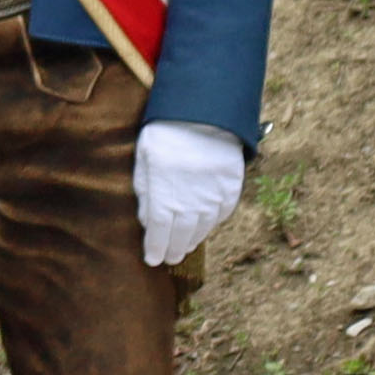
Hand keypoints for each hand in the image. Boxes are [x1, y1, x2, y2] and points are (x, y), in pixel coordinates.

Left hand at [133, 121, 244, 269]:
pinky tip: (204, 226)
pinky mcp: (231, 188)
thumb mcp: (143, 161)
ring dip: (193, 239)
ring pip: (203, 228)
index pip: (159, 232)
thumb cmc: (164, 135)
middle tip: (170, 258)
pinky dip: (212, 223)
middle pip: (182, 235)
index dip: (155, 248)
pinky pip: (221, 213)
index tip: (152, 260)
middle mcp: (191, 203)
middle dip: (174, 249)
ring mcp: (214, 197)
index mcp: (166, 196)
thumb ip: (145, 193)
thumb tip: (148, 222)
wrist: (202, 115)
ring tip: (185, 246)